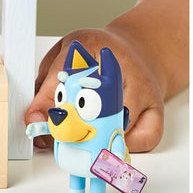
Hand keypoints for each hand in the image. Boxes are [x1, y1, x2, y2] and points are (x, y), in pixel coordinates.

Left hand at [25, 27, 164, 152]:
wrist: (134, 48)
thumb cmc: (93, 54)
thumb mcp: (60, 59)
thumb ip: (44, 87)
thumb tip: (35, 121)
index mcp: (87, 46)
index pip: (63, 76)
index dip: (46, 104)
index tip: (36, 124)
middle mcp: (120, 66)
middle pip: (95, 104)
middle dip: (73, 128)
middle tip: (58, 138)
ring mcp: (143, 88)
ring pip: (120, 125)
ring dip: (98, 140)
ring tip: (81, 144)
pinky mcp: (157, 108)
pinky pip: (143, 138)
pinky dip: (125, 146)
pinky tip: (111, 140)